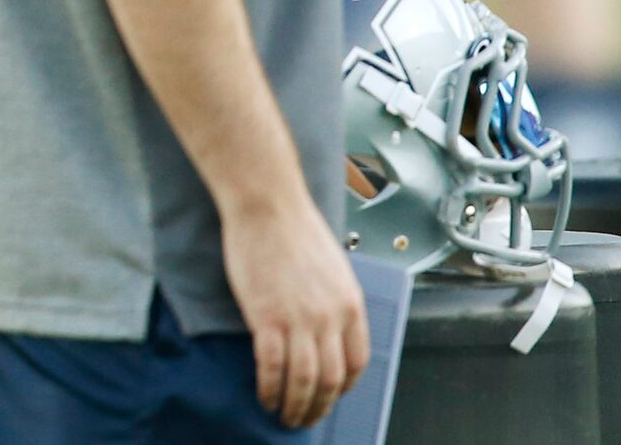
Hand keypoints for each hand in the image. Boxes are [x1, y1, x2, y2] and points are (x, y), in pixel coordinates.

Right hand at [221, 187, 369, 429]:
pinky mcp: (267, 317)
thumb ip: (333, 300)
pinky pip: (272, 368)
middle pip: (330, 380)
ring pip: (304, 382)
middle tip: (304, 418)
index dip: (342, 387)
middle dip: (318, 407)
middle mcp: (330, 318)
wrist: (266, 203)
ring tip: (284, 416)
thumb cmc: (293, 226)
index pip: (356, 363)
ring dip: (295, 407)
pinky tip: (264, 395)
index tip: (329, 394)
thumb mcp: (331, 266)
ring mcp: (300, 319)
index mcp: (350, 305)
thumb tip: (325, 328)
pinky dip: (270, 388)